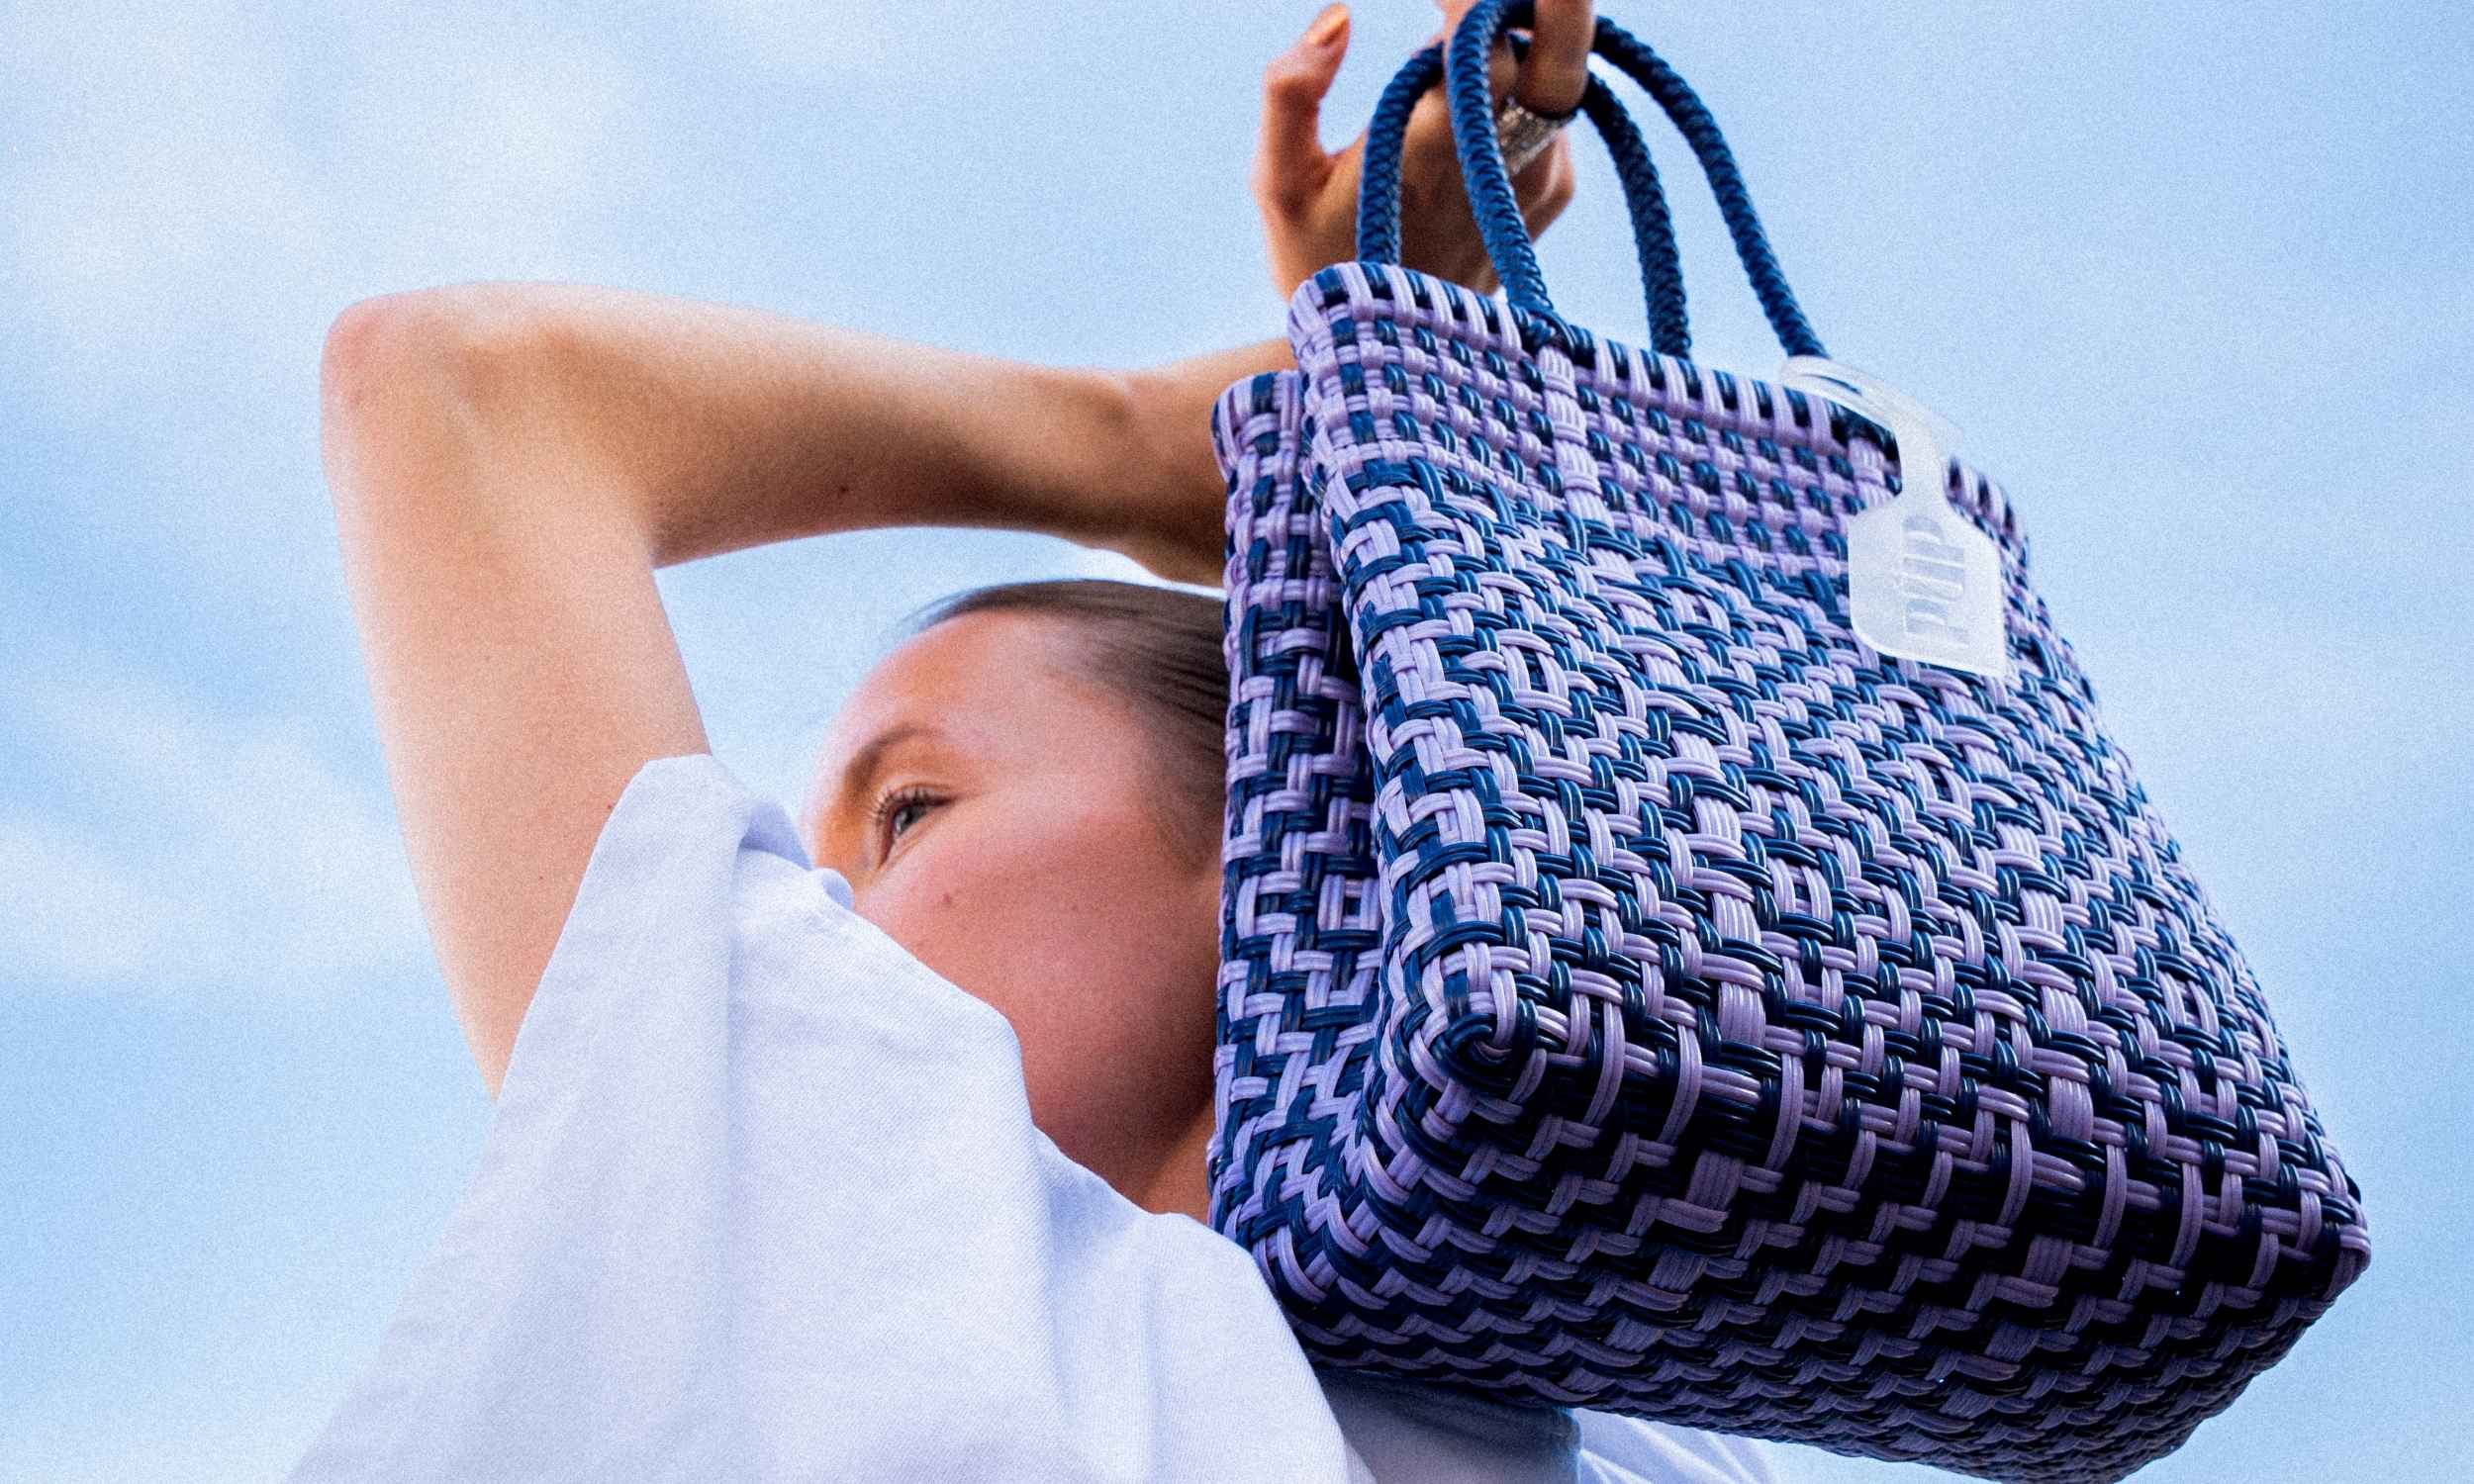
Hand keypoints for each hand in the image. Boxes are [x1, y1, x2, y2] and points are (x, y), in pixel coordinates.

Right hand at [1252, 0, 1594, 300]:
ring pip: (1555, 73)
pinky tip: (1477, 78)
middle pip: (1556, 51)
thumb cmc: (1318, 263)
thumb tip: (1338, 16)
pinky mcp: (1554, 192)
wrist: (1388, 359)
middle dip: (1545, 1)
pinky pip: (1551, 107)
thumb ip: (1290, 93)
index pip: (1479, 42)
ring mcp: (1539, 181)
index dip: (1468, 1)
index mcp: (1432, 153)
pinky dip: (1524, 76)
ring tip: (1469, 17)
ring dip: (1520, 34)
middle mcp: (1501, 166)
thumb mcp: (1277, 185)